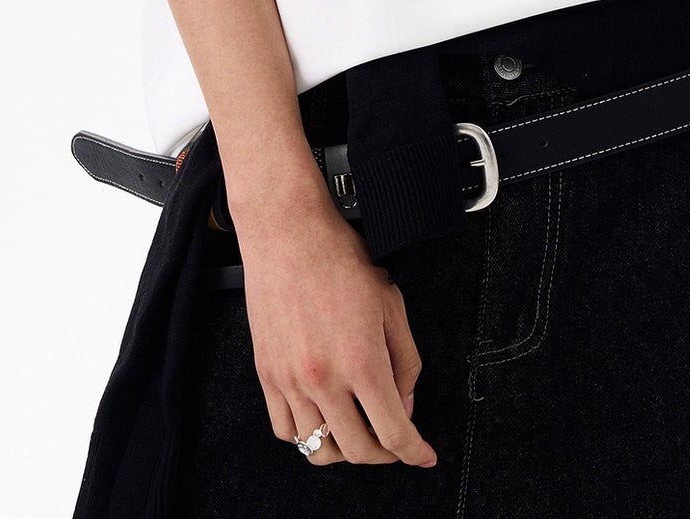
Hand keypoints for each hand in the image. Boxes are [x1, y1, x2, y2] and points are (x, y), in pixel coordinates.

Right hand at [236, 193, 437, 469]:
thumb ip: (405, 360)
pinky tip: (321, 420)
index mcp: (362, 361)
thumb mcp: (391, 304)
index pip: (393, 432)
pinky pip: (285, 430)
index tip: (422, 455)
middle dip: (383, 455)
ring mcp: (291, 381)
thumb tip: (405, 402)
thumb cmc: (338, 258)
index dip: (413, 451)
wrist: (288, 234)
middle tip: (393, 442)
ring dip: (344, 450)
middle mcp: (324, 379)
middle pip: (357, 450)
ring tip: (357, 432)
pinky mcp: (267, 375)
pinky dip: (306, 437)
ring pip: (317, 449)